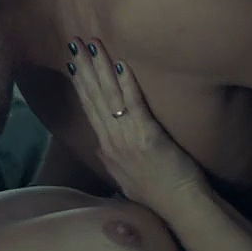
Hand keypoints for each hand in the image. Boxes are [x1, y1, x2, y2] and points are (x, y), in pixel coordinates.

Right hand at [67, 37, 204, 208]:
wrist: (179, 207)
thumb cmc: (158, 196)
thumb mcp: (125, 180)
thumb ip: (112, 161)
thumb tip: (102, 148)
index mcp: (107, 149)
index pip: (90, 109)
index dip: (80, 85)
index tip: (73, 63)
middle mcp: (112, 141)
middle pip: (94, 98)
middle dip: (84, 68)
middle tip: (75, 43)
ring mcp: (127, 138)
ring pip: (109, 96)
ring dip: (99, 69)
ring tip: (92, 45)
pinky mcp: (148, 137)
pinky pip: (134, 105)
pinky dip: (127, 84)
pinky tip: (121, 65)